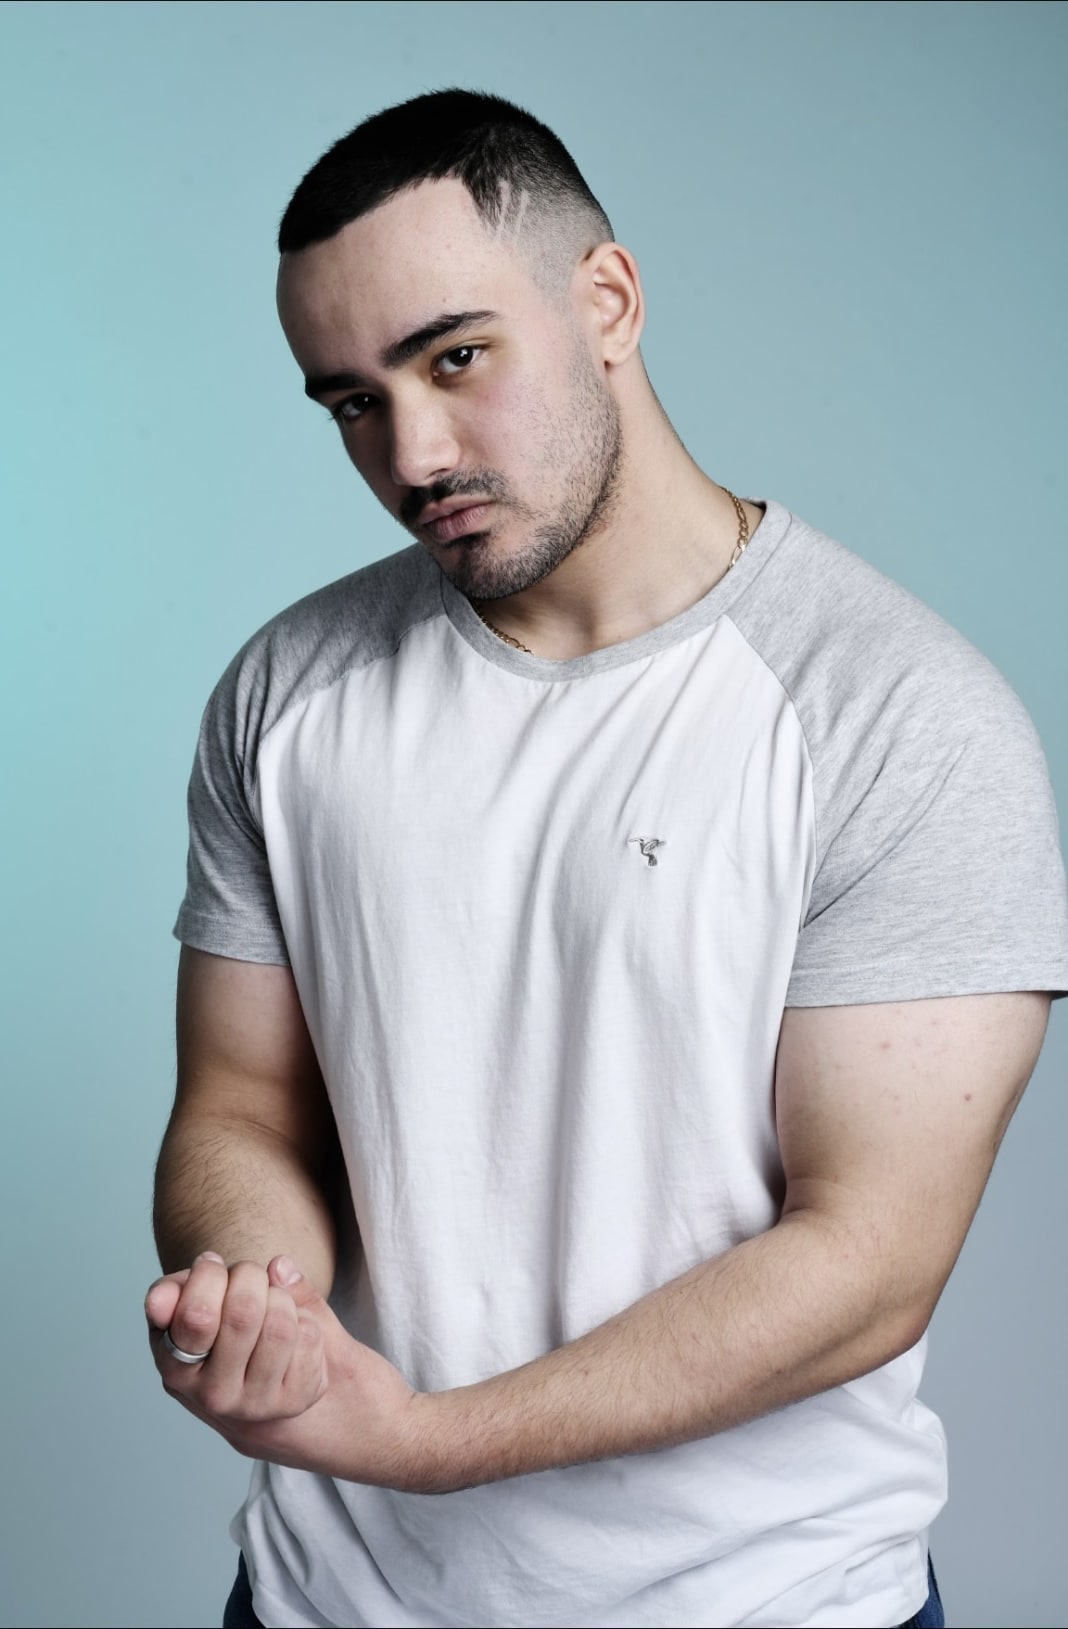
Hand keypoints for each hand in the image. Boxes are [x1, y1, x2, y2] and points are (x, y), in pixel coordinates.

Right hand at [145, 1252, 428, 1487]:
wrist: (355, 1425)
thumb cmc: (282, 1359)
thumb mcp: (250, 1320)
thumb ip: (250, 1289)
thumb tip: (275, 1264)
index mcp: (180, 1370)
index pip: (181, 1311)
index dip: (205, 1275)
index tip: (217, 1267)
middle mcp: (207, 1396)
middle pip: (237, 1309)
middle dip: (255, 1279)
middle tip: (262, 1286)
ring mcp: (249, 1407)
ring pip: (277, 1322)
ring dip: (289, 1305)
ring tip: (287, 1318)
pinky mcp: (290, 1408)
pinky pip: (305, 1337)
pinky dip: (313, 1329)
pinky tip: (309, 1349)